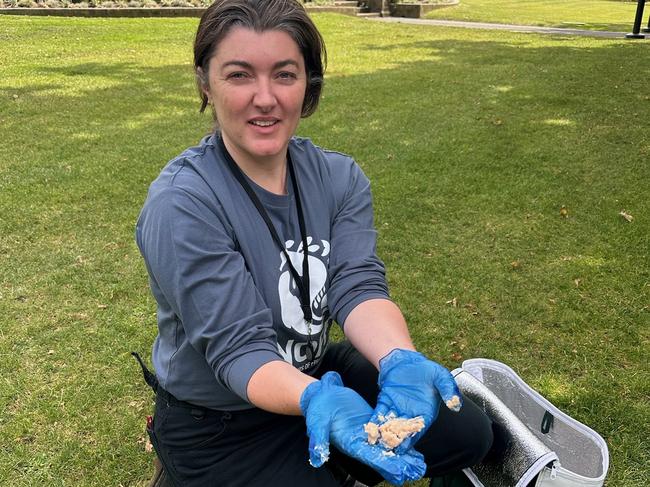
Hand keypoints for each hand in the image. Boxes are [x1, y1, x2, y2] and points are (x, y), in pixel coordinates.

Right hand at [300, 371, 426, 485]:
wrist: (321, 394)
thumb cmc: (317, 408)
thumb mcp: (316, 423)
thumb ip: (318, 440)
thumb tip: (316, 459)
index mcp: (349, 444)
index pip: (370, 457)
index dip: (385, 464)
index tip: (400, 472)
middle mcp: (359, 442)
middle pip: (382, 456)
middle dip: (399, 464)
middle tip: (417, 471)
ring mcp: (366, 434)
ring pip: (387, 447)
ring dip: (403, 456)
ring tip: (420, 464)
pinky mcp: (371, 423)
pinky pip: (387, 433)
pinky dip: (399, 439)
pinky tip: (412, 443)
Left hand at [372, 349, 462, 452]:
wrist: (408, 359)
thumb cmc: (426, 369)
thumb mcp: (441, 376)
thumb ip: (448, 389)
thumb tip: (456, 405)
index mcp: (425, 413)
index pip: (418, 429)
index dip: (411, 439)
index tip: (403, 447)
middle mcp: (410, 414)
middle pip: (402, 431)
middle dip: (395, 441)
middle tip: (387, 450)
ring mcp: (397, 409)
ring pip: (390, 425)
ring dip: (383, 434)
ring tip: (376, 443)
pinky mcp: (385, 401)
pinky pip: (379, 414)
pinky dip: (374, 422)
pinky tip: (369, 429)